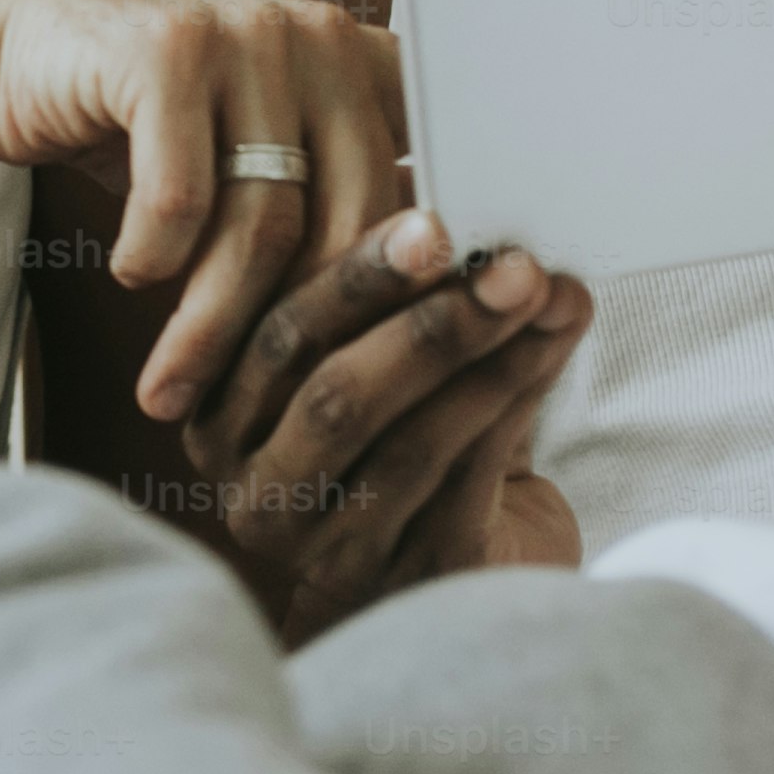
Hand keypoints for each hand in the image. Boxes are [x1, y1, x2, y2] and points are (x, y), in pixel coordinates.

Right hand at [0, 0, 404, 422]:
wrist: (17, 45)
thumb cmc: (146, 118)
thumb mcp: (252, 145)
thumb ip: (330, 189)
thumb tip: (416, 312)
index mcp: (359, 62)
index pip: (420, 191)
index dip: (404, 290)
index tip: (373, 381)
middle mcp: (317, 37)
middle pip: (346, 223)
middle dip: (299, 338)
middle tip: (261, 416)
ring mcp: (244, 36)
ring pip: (259, 223)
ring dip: (211, 325)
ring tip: (175, 385)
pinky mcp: (166, 52)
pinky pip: (179, 201)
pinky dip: (153, 258)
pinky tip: (134, 272)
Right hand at [157, 207, 589, 640]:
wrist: (446, 588)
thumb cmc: (404, 453)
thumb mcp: (373, 365)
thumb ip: (386, 294)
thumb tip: (438, 186)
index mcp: (224, 423)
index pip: (277, 339)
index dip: (355, 278)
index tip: (431, 224)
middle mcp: (258, 493)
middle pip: (334, 395)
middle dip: (429, 319)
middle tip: (507, 264)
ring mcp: (329, 550)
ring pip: (405, 442)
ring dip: (486, 360)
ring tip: (547, 299)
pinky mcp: (408, 582)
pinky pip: (463, 486)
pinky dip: (513, 409)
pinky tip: (549, 354)